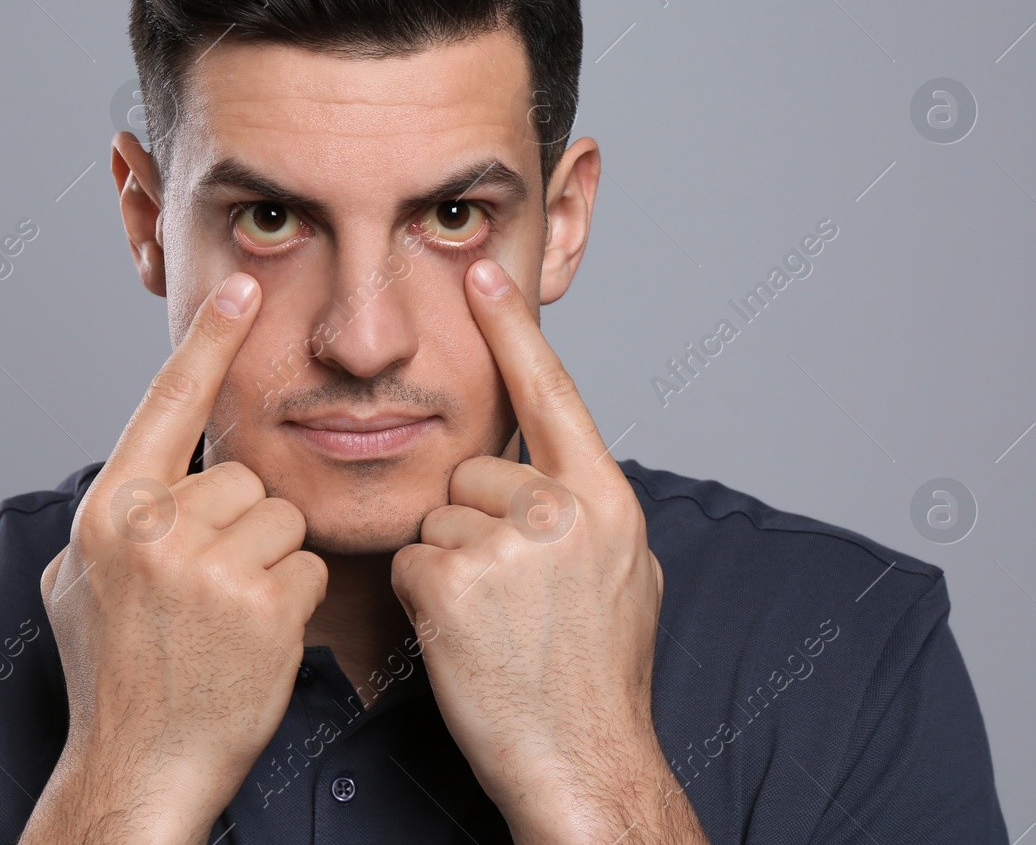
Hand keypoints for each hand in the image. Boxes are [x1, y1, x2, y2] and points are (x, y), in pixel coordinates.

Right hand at [20, 273, 328, 844]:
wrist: (139, 768)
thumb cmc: (114, 675)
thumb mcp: (79, 582)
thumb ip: (118, 516)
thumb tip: (149, 472)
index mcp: (108, 511)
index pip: (165, 404)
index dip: (207, 341)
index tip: (239, 286)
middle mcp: (154, 528)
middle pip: (241, 478)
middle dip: (237, 527)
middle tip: (205, 592)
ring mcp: (210, 566)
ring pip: (279, 519)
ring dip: (267, 564)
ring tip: (226, 619)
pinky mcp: (265, 605)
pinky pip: (307, 565)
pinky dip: (292, 601)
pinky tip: (254, 641)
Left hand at [390, 259, 706, 844]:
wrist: (582, 765)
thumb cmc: (598, 680)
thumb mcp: (626, 577)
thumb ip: (589, 511)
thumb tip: (557, 475)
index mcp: (606, 500)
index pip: (552, 393)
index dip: (515, 330)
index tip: (484, 271)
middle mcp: (560, 510)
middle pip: (475, 471)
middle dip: (475, 522)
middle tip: (509, 594)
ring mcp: (504, 546)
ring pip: (437, 516)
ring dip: (449, 563)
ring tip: (493, 623)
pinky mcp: (447, 584)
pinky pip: (410, 559)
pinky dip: (422, 597)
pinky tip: (463, 637)